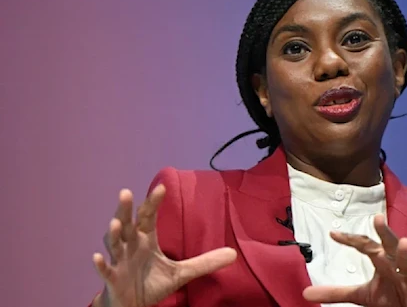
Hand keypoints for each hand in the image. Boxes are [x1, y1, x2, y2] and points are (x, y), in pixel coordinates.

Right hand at [91, 185, 236, 306]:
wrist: (132, 306)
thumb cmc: (151, 283)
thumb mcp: (182, 273)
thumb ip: (205, 262)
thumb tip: (234, 254)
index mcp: (146, 239)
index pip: (148, 217)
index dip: (153, 202)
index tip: (162, 187)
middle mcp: (131, 245)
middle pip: (127, 224)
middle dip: (125, 209)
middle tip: (126, 193)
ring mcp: (119, 261)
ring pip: (113, 244)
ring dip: (113, 233)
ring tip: (116, 223)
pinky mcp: (112, 279)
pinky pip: (105, 271)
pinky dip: (100, 265)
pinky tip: (97, 257)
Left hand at [302, 214, 406, 306]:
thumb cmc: (394, 296)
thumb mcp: (363, 296)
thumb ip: (336, 292)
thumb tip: (305, 293)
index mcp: (381, 260)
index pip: (364, 246)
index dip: (350, 240)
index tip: (332, 234)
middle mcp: (395, 264)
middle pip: (389, 244)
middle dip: (384, 232)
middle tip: (378, 218)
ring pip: (406, 262)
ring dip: (404, 252)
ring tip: (403, 240)